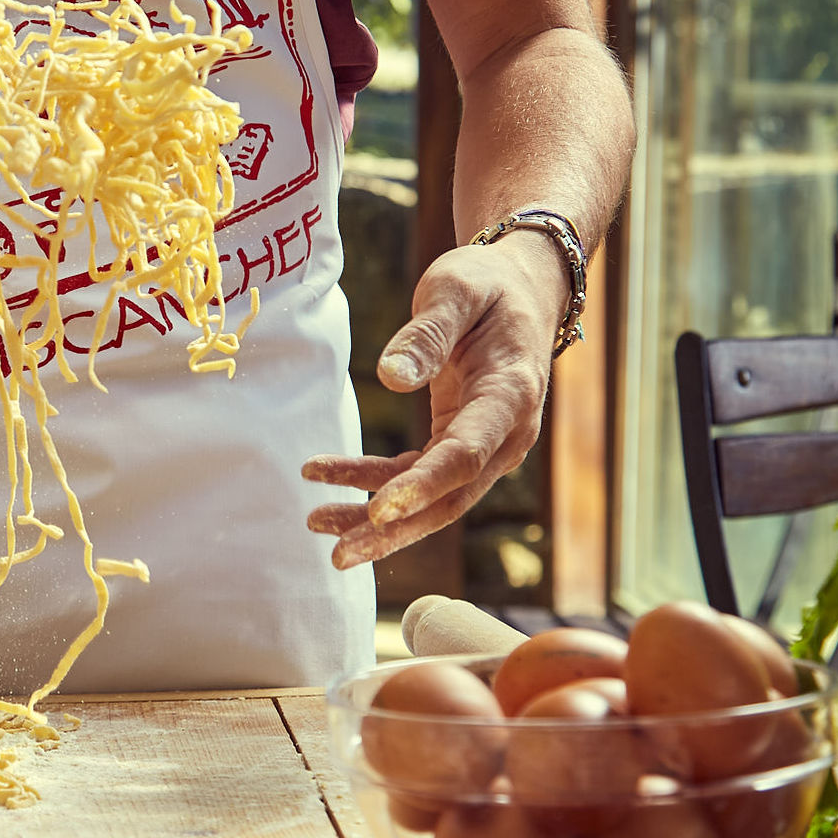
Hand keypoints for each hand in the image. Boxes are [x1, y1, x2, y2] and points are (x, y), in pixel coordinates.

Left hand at [302, 234, 566, 567]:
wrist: (521, 289)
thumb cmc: (487, 284)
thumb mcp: (457, 289)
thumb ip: (427, 332)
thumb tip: (390, 377)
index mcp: (511, 396)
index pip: (466, 456)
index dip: (423, 486)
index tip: (378, 509)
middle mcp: (506, 434)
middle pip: (450, 499)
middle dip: (393, 530)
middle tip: (337, 554)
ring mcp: (486, 447)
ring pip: (433, 501)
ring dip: (376, 520)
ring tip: (316, 522)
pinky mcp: (462, 446)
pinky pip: (418, 477)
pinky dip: (374, 486)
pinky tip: (326, 481)